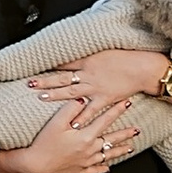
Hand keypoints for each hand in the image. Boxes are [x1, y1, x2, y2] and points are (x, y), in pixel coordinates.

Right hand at [0, 99, 139, 172]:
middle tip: (136, 129)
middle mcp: (89, 150)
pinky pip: (94, 170)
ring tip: (129, 148)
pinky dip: (102, 168)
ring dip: (119, 151)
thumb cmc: (44, 142)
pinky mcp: (79, 171)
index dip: (116, 110)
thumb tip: (84, 99)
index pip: (105, 120)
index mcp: (85, 136)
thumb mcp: (56, 122)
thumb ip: (71, 108)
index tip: (126, 104)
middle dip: (125, 133)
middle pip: (111, 140)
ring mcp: (85, 162)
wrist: (35, 164)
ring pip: (107, 156)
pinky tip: (107, 168)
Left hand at [28, 49, 168, 129]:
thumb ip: (88, 53)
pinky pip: (91, 109)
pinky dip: (82, 116)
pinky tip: (73, 123)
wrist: (141, 67)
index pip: (64, 63)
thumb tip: (75, 51)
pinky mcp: (105, 98)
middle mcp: (88, 74)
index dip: (49, 65)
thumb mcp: (104, 50)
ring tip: (42, 98)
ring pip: (71, 92)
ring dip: (56, 95)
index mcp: (88, 61)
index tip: (34, 66)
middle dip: (45, 81)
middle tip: (30, 83)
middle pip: (62, 77)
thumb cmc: (125, 57)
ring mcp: (95, 87)